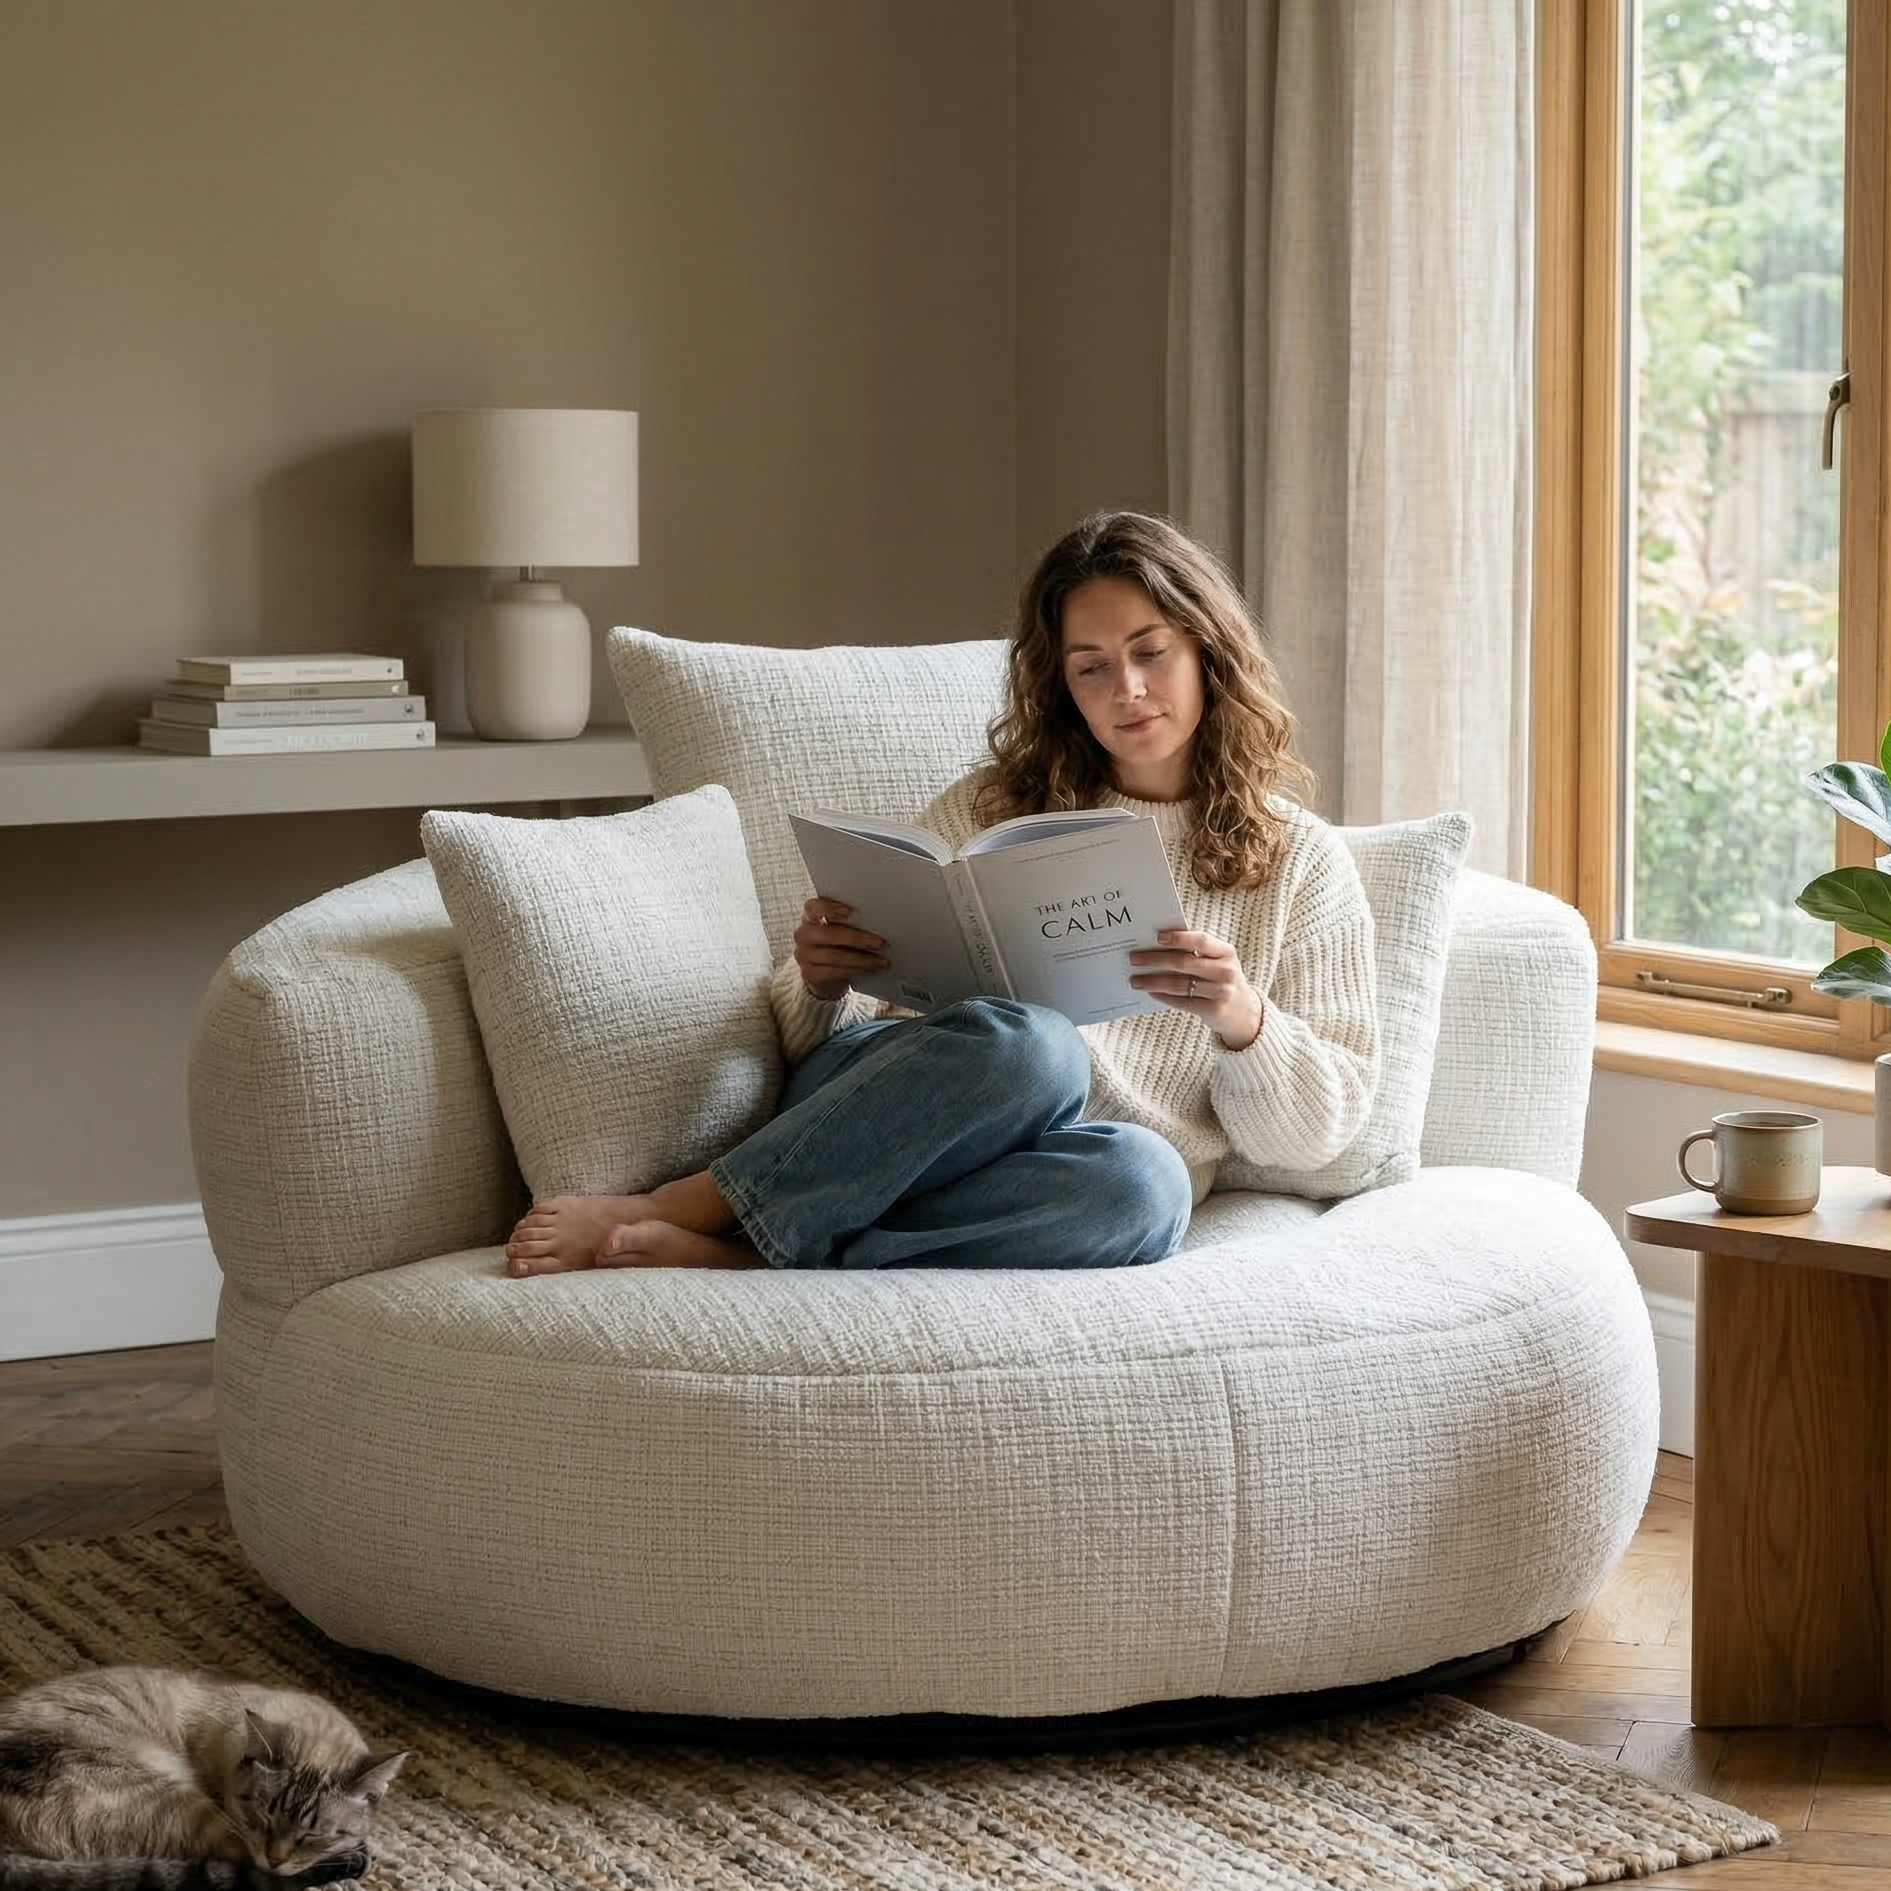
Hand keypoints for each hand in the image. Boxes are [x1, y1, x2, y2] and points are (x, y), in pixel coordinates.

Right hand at [792, 896, 888, 1000]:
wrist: (823, 972)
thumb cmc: (836, 943)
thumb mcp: (840, 928)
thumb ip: (850, 920)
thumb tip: (876, 920)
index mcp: (810, 916)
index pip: (813, 907)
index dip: (830, 908)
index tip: (850, 911)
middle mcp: (803, 934)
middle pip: (827, 934)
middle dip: (856, 938)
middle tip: (880, 943)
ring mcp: (804, 955)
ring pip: (834, 956)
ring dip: (862, 959)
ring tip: (881, 960)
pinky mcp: (810, 974)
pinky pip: (835, 972)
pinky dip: (856, 971)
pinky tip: (870, 969)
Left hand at [1129, 928, 1263, 1049]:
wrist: (1244, 1013)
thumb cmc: (1222, 980)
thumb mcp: (1218, 962)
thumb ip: (1196, 953)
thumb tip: (1156, 945)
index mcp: (1227, 952)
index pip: (1201, 940)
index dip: (1179, 938)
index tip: (1156, 937)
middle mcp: (1227, 971)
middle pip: (1184, 962)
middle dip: (1155, 960)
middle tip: (1134, 959)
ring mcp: (1222, 992)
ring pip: (1179, 985)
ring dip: (1153, 981)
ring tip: (1135, 980)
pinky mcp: (1214, 1010)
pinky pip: (1182, 1002)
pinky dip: (1163, 996)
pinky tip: (1150, 992)